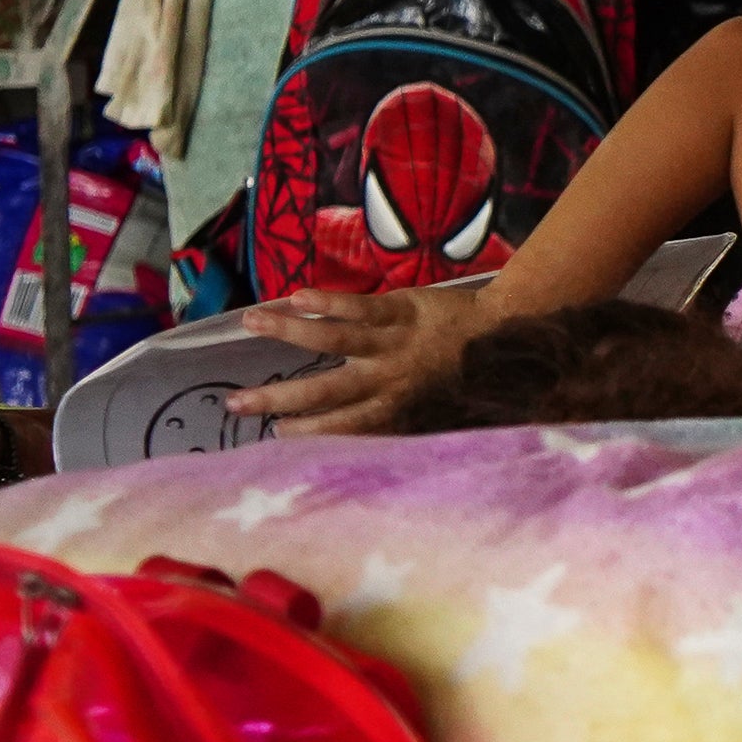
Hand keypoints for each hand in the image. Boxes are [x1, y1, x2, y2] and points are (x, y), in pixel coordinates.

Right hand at [224, 288, 498, 436]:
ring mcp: (392, 342)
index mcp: (395, 406)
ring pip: (334, 339)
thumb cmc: (466, 373)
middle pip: (326, 389)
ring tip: (250, 322)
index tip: (274, 435)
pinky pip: (359, 307)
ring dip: (289, 331)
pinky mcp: (399, 309)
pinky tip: (295, 297)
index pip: (344, 424)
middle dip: (278, 397)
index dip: (309, 432)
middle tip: (235, 402)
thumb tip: (362, 443)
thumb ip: (397, 420)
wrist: (506, 331)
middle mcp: (388, 378)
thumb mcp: (434, 408)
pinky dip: (328, 302)